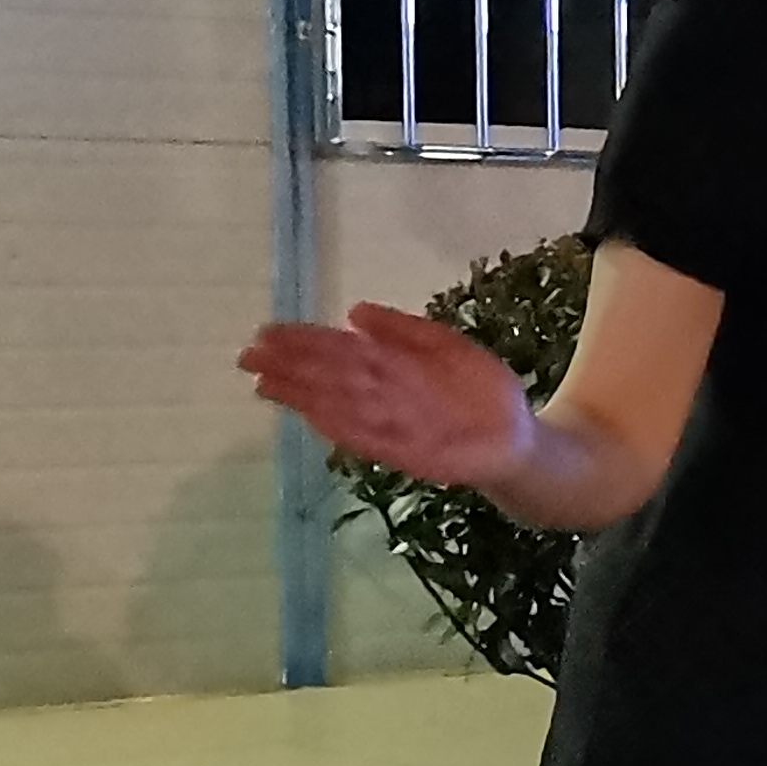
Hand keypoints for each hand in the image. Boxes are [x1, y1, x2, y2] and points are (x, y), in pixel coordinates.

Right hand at [241, 306, 536, 489]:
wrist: (517, 438)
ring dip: (304, 397)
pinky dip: (344, 428)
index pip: (341, 350)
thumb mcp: (446, 347)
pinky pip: (371, 440)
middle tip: (249, 356)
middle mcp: (386, 397)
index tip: (266, 333)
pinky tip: (314, 416)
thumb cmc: (478, 391)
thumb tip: (353, 310)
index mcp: (393, 368)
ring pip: (343, 407)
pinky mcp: (411, 455)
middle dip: (291, 366)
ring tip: (266, 384)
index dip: (304, 342)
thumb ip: (404, 330)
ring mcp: (396, 426)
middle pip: (333, 377)